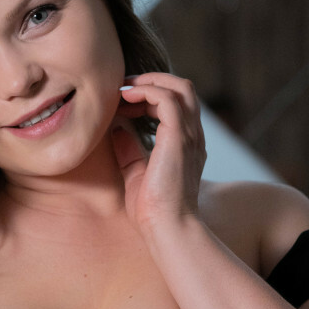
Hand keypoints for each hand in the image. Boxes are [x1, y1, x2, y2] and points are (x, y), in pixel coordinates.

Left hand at [110, 72, 206, 233]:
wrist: (166, 228)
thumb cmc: (152, 211)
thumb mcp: (135, 174)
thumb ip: (129, 151)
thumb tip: (116, 129)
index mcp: (186, 146)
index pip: (178, 105)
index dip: (151, 95)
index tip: (124, 101)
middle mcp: (192, 137)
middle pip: (183, 89)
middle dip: (153, 80)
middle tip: (124, 86)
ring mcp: (188, 136)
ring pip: (179, 87)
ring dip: (149, 82)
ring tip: (124, 88)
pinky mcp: (178, 137)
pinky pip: (167, 98)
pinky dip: (146, 90)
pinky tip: (126, 98)